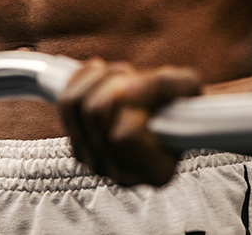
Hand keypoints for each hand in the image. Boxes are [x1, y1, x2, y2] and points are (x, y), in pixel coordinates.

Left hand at [58, 58, 201, 186]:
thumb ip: (164, 88)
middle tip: (134, 77)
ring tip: (120, 75)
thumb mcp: (187, 87)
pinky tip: (100, 75)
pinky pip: (64, 103)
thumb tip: (125, 91)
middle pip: (95, 112)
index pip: (126, 134)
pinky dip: (81, 79)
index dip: (136, 102)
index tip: (151, 91)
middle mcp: (124, 176)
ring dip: (97, 78)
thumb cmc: (182, 102)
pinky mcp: (79, 147)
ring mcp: (98, 165)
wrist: (169, 112)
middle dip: (115, 82)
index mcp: (156, 172)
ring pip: (74, 104)